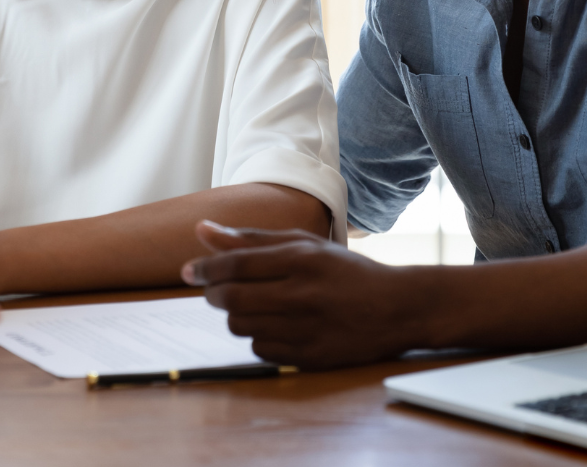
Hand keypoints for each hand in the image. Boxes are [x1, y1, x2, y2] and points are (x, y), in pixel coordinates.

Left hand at [182, 220, 432, 368]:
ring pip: (242, 326)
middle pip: (232, 298)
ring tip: (254, 305)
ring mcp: (307, 328)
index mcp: (300, 259)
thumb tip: (202, 230)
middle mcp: (302, 294)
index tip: (189, 271)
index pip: (235, 264)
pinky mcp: (310, 356)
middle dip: (214, 294)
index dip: (205, 268)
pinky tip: (275, 326)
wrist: (396, 307)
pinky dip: (258, 337)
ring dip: (236, 316)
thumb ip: (251, 239)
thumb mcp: (303, 244)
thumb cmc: (344, 271)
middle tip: (217, 289)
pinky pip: (260, 350)